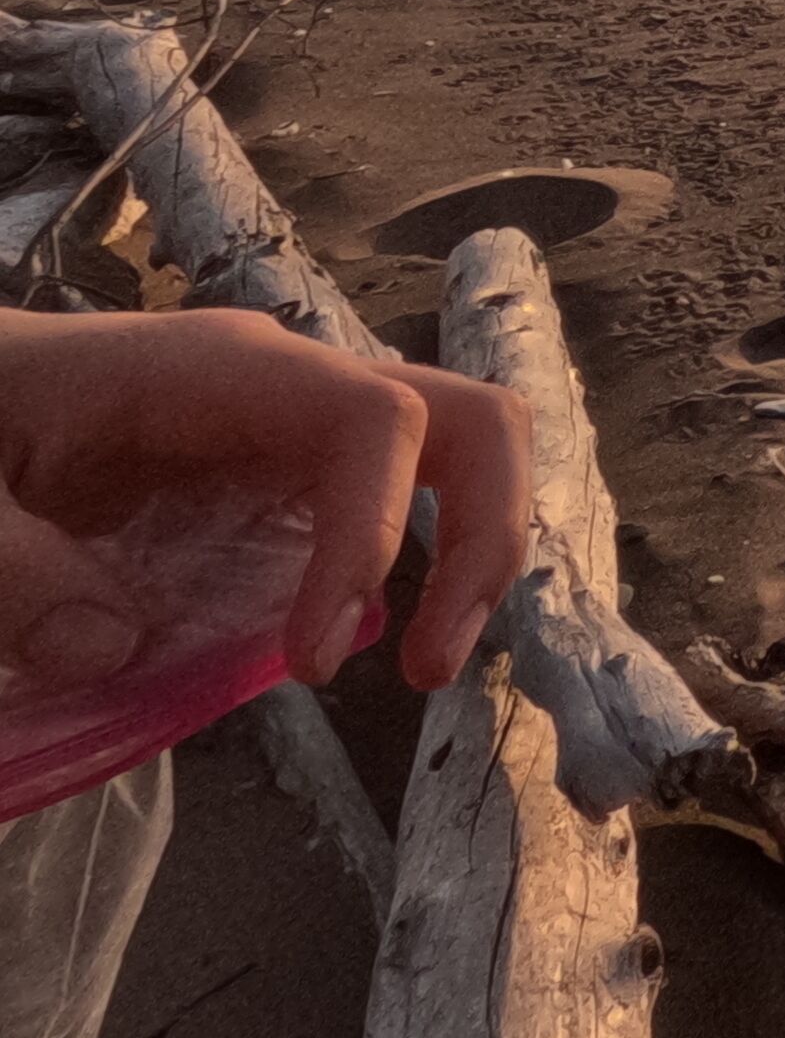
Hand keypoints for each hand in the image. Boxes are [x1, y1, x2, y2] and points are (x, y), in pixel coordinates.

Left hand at [0, 307, 533, 693]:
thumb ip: (13, 569)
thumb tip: (116, 647)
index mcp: (225, 370)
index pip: (371, 419)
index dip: (374, 532)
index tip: (310, 664)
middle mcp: (292, 386)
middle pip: (466, 418)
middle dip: (484, 535)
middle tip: (432, 667)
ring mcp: (299, 426)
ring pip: (456, 452)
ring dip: (473, 554)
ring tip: (427, 665)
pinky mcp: (285, 476)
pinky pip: (394, 499)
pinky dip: (421, 566)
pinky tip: (361, 640)